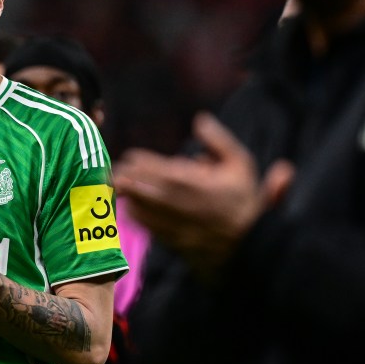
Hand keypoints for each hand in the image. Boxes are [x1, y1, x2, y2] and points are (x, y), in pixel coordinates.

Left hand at [114, 112, 293, 271]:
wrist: (250, 244)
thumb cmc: (244, 201)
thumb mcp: (241, 164)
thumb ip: (219, 140)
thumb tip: (200, 119)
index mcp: (190, 180)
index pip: (154, 167)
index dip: (138, 162)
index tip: (130, 157)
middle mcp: (176, 201)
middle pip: (140, 186)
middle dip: (125, 177)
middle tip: (114, 171)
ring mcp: (172, 222)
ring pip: (140, 207)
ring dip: (127, 195)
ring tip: (117, 185)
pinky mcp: (171, 239)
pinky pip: (146, 227)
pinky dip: (135, 216)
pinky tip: (128, 209)